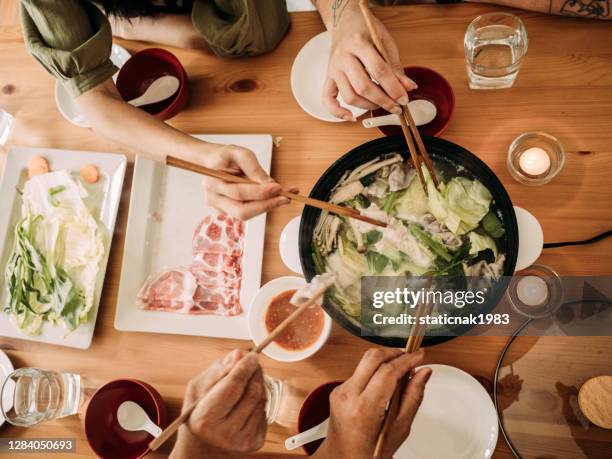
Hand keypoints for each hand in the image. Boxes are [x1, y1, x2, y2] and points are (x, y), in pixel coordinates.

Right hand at [170, 350, 266, 458]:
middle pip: (252, 391)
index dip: (244, 367)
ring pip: (261, 400)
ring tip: (246, 382)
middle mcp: (225, 433)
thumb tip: (238, 354)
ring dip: (257, 385)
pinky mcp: (255, 442)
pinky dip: (258, 401)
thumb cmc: (198, 412)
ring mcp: (242, 440)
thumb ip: (218, 371)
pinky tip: (246, 402)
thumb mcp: (198, 389)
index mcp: (206, 418)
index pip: (233, 385)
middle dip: (254, 372)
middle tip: (252, 362)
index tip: (251, 355)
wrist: (203, 446)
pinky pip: (264, 412)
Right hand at [201, 143, 296, 219]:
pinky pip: (247, 212)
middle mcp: (214, 198)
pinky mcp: (228, 210)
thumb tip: (268, 183)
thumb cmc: (224, 157)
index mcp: (213, 182)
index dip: (260, 193)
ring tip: (284, 196)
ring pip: (246, 214)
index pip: (239, 192)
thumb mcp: (239, 153)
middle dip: (266, 205)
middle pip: (242, 211)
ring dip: (267, 206)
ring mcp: (220, 207)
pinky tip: (273, 198)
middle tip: (286, 198)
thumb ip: (253, 168)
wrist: (212, 161)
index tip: (278, 187)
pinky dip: (262, 206)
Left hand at [315, 348, 430, 458]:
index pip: (387, 372)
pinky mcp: (337, 388)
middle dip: (394, 352)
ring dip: (385, 361)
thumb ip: (413, 398)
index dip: (406, 360)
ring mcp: (339, 390)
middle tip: (410, 358)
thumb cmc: (370, 452)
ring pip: (365, 362)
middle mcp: (348, 395)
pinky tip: (385, 384)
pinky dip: (375, 371)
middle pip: (372, 357)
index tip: (419, 355)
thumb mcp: (399, 429)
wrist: (342, 458)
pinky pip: (359, 372)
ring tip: (401, 374)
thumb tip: (424, 373)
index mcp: (364, 408)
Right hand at [322, 3, 416, 120]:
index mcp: (359, 43)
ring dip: (368, 106)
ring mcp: (333, 68)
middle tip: (396, 107)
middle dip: (383, 101)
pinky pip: (327, 99)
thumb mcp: (384, 41)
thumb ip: (395, 66)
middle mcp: (343, 56)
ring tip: (381, 105)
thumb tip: (408, 87)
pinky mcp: (328, 77)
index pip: (378, 70)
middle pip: (363, 87)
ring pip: (349, 96)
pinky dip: (337, 112)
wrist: (344, 22)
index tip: (404, 98)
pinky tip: (351, 117)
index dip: (393, 88)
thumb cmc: (366, 30)